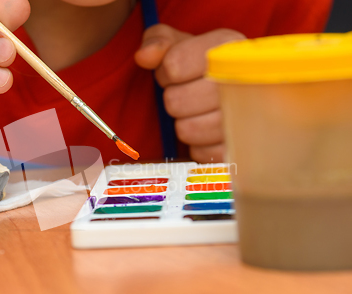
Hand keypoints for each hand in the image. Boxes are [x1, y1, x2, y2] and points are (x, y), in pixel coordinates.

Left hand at [135, 24, 244, 162]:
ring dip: (184, 123)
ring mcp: (249, 114)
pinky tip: (207, 131)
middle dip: (173, 100)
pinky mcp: (244, 145)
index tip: (173, 73)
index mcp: (226, 46)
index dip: (164, 73)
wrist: (235, 89)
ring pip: (187, 130)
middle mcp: (244, 77)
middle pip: (176, 101)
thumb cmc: (199, 65)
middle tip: (185, 95)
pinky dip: (197, 145)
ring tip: (197, 112)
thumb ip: (158, 41)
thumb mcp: (178, 43)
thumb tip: (145, 56)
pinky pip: (201, 153)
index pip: (173, 66)